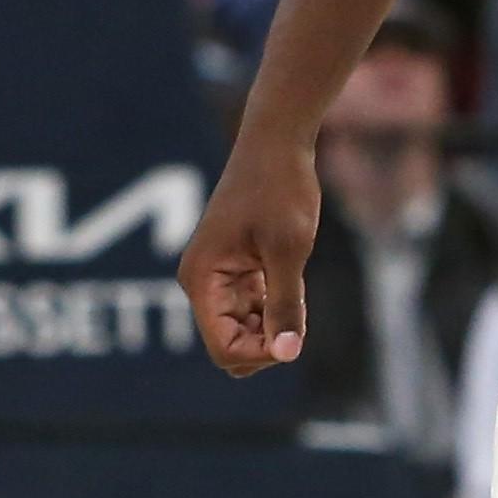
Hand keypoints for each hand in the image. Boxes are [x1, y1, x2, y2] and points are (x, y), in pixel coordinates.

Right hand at [179, 142, 317, 374]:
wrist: (277, 143)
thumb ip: (285, 305)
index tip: (294, 332)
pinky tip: (291, 281)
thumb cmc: (280, 189)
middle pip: (231, 345)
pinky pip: (252, 310)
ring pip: (244, 330)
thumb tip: (286, 355)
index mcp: (202, 280)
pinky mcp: (235, 269)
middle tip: (296, 310)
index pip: (224, 349)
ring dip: (273, 324)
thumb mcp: (288, 250)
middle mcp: (202, 282)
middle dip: (266, 343)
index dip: (262, 354)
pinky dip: (274, 308)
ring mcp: (218, 276)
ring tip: (294, 287)